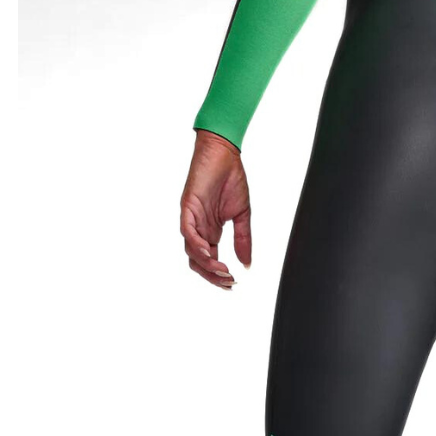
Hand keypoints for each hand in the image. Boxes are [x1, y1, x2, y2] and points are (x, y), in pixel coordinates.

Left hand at [180, 130, 251, 288]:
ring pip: (191, 250)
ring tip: (221, 270)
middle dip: (211, 275)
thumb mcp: (242, 215)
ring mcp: (192, 218)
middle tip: (227, 281)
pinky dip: (196, 245)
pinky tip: (208, 253)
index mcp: (210, 231)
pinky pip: (187, 231)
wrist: (224, 153)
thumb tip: (247, 264)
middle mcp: (199, 227)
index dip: (218, 275)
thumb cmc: (231, 178)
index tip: (232, 282)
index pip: (209, 260)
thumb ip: (243, 240)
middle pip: (197, 261)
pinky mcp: (188, 206)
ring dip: (206, 264)